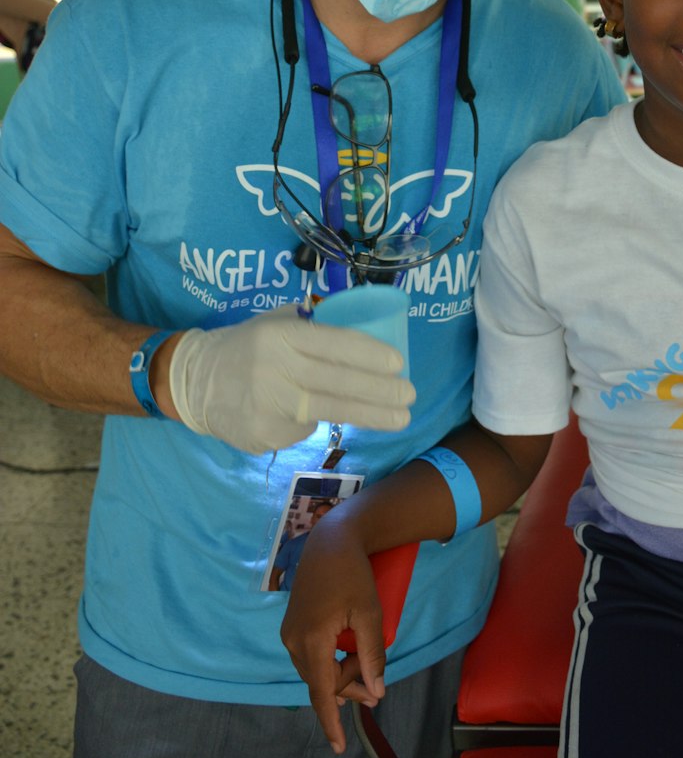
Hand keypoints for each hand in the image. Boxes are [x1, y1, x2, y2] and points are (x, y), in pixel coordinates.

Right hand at [167, 303, 414, 452]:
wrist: (195, 382)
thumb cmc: (246, 347)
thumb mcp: (274, 323)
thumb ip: (311, 326)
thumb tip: (360, 328)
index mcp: (281, 335)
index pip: (334, 344)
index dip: (369, 354)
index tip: (398, 363)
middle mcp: (276, 369)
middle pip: (338, 382)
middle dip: (380, 391)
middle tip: (411, 395)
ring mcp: (269, 405)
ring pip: (329, 411)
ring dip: (371, 416)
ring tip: (401, 419)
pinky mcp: (265, 434)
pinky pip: (304, 429)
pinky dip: (317, 423)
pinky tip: (315, 416)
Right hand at [280, 527, 386, 751]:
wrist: (330, 540)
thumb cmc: (353, 573)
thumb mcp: (369, 613)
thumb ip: (371, 654)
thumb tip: (375, 691)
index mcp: (312, 640)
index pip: (322, 692)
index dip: (331, 722)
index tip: (340, 747)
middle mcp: (293, 641)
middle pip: (321, 682)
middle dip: (348, 688)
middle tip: (376, 687)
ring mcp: (290, 633)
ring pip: (316, 670)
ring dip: (339, 675)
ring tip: (364, 665)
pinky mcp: (292, 626)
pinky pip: (311, 656)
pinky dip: (329, 662)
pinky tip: (347, 657)